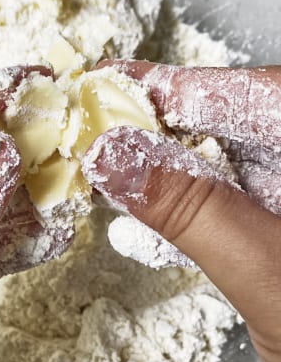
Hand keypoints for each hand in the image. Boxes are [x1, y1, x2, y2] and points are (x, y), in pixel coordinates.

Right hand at [84, 61, 280, 361]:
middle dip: (159, 125)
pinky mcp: (279, 217)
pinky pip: (227, 196)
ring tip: (111, 165)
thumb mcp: (271, 280)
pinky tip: (150, 209)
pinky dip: (185, 203)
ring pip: (224, 158)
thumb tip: (116, 156)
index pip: (253, 95)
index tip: (110, 81)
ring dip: (164, 167)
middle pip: (232, 119)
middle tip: (98, 122)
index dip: (173, 86)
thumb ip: (194, 212)